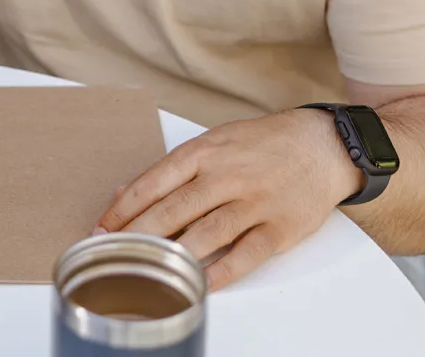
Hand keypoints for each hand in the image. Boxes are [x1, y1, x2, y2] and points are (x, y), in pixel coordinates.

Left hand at [95, 109, 363, 289]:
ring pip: (205, 234)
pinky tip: (200, 283)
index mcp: (206, 152)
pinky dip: (221, 272)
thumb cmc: (263, 144)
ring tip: (145, 268)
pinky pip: (246, 255)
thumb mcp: (215, 141)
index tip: (101, 228)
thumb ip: (173, 168)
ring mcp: (255, 203)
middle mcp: (228, 177)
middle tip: (113, 252)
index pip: (154, 182)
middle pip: (173, 211)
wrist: (324, 144)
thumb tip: (125, 193)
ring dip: (172, 255)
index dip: (123, 209)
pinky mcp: (280, 228)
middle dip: (137, 235)